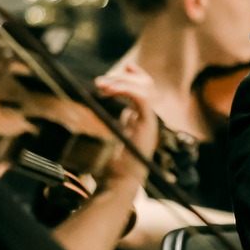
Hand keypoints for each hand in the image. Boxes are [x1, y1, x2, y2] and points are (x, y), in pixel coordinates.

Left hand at [94, 62, 160, 180]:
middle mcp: (148, 118)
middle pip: (146, 85)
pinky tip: (110, 91)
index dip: (136, 74)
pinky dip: (126, 90)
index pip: (145, 88)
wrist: (119, 183)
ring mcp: (149, 122)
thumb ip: (113, 121)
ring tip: (102, 86)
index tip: (124, 66)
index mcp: (141, 119)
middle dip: (123, 77)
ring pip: (145, 88)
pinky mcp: (147, 126)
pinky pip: (142, 98)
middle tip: (100, 83)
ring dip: (122, 82)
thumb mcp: (111, 136)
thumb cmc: (112, 165)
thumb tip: (101, 107)